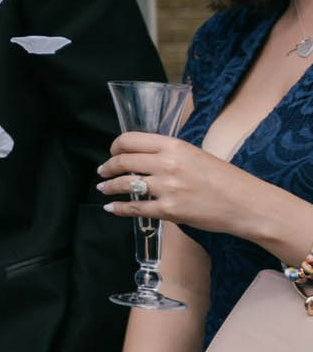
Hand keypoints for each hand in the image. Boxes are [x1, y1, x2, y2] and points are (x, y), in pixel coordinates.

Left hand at [100, 131, 275, 238]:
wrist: (248, 204)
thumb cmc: (226, 180)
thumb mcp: (196, 155)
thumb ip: (170, 154)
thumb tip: (144, 156)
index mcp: (174, 146)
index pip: (129, 140)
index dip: (115, 147)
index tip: (112, 153)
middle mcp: (167, 164)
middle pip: (123, 161)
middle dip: (108, 167)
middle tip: (102, 171)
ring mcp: (167, 188)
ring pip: (125, 184)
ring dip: (109, 186)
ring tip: (103, 188)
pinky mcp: (169, 210)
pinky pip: (135, 208)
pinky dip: (119, 208)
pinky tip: (112, 207)